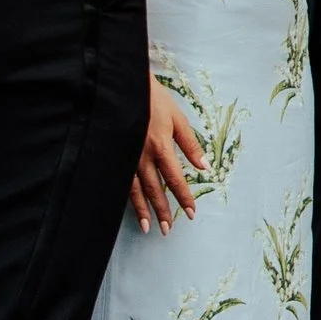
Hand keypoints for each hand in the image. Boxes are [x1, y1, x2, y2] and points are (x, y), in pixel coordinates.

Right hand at [129, 75, 203, 234]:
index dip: (183, 197)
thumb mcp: (177, 118)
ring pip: (136, 191)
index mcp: (161, 146)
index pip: (175, 179)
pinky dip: (126, 199)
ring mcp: (125, 159)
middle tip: (169, 230)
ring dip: (143, 211)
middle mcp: (142, 157)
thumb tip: (205, 167)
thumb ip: (190, 144)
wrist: (123, 89)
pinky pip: (121, 183)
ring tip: (149, 228)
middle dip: (163, 211)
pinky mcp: (114, 158)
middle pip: (155, 190)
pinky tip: (130, 209)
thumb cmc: (154, 101)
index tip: (191, 213)